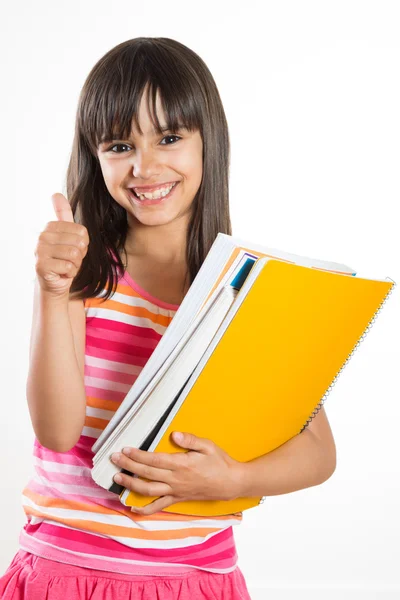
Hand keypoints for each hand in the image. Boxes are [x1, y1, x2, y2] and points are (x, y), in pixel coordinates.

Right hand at [34, 193, 89, 297]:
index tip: (73, 250)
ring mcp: (40, 251)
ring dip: (75, 265)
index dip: (83, 245)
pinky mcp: (41, 266)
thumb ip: (63, 215)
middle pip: (79, 242)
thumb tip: (55, 193)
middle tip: (70, 260)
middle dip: (80, 256)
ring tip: (66, 266)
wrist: (54, 283)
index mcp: (51, 227)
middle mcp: (43, 236)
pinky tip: (62, 273)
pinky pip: (69, 267)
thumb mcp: (67, 236)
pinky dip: (70, 273)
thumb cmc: (64, 259)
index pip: (82, 232)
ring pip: (74, 254)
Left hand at [111, 431, 243, 514]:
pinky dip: (144, 509)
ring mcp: (175, 491)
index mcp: (181, 465)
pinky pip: (158, 506)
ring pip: (148, 490)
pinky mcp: (177, 499)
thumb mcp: (208, 446)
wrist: (231, 483)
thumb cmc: (219, 462)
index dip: (137, 455)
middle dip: (128, 466)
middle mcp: (175, 480)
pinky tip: (132, 507)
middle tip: (114, 458)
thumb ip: (190, 440)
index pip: (154, 460)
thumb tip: (174, 435)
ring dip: (130, 485)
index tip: (125, 449)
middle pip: (146, 473)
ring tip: (117, 478)